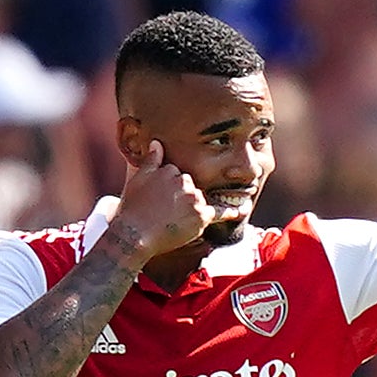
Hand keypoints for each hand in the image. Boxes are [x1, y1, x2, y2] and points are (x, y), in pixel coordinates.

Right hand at [116, 140, 240, 257]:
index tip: (157, 199)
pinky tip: (242, 209)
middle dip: (179, 198)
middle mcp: (186, 182)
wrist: (135, 234)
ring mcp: (195, 199)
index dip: (167, 189)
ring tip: (171, 219)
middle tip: (162, 211)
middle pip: (190, 187)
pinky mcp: (201, 217)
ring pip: (199, 199)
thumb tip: (156, 143)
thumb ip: (151, 160)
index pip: (177, 175)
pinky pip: (220, 212)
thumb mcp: (138, 178)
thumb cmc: (133, 207)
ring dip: (190, 208)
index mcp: (172, 170)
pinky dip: (232, 211)